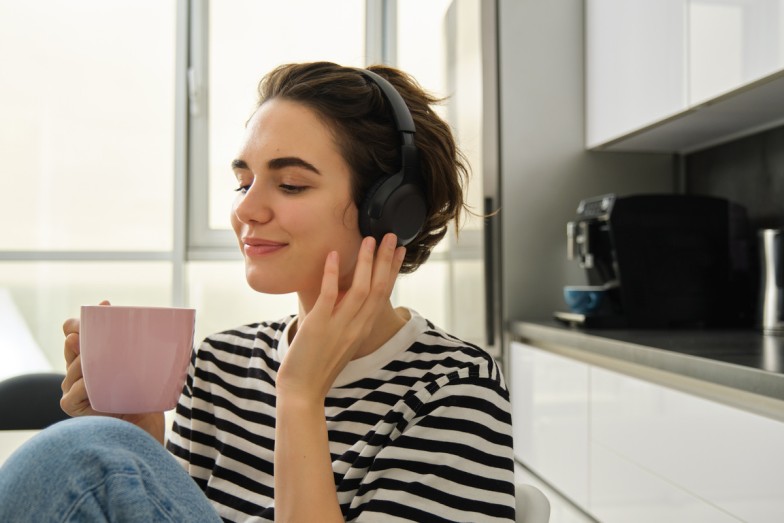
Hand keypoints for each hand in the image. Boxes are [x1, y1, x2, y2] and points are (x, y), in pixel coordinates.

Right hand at [60, 300, 164, 441]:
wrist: (145, 433)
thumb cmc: (147, 401)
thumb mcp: (145, 370)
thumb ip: (145, 352)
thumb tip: (164, 325)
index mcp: (95, 360)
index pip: (80, 333)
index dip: (87, 319)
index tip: (106, 305)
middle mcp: (81, 372)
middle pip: (73, 345)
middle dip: (81, 331)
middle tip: (97, 324)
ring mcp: (75, 389)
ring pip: (74, 367)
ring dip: (86, 361)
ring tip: (102, 361)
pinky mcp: (74, 407)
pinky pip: (71, 393)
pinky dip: (82, 387)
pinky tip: (93, 385)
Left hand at [276, 233, 405, 402]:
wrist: (303, 391)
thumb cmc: (317, 367)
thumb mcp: (340, 341)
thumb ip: (346, 320)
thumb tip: (344, 297)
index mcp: (363, 329)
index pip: (383, 294)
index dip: (392, 271)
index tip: (400, 251)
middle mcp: (357, 326)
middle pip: (378, 288)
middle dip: (386, 260)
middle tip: (390, 236)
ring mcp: (339, 326)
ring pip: (360, 289)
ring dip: (366, 262)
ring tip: (369, 240)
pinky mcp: (319, 325)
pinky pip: (329, 295)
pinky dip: (332, 274)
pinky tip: (333, 255)